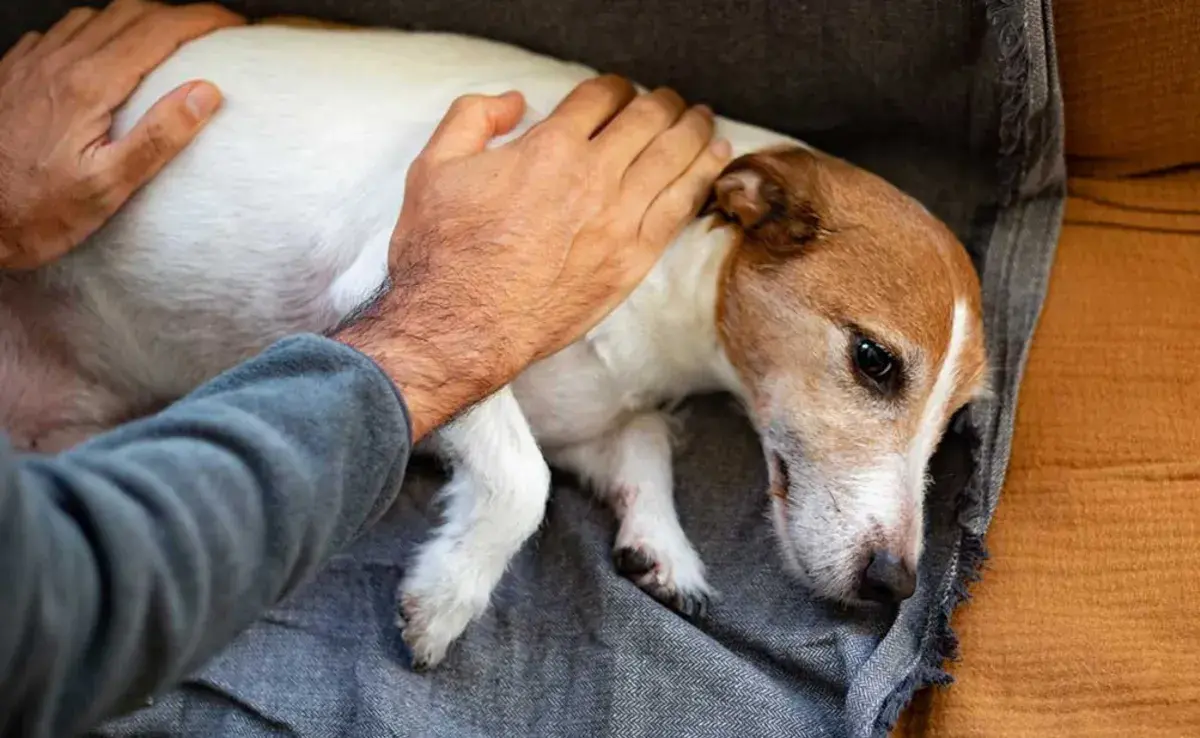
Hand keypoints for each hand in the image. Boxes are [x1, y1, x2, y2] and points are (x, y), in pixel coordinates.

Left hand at [0, 0, 243, 269]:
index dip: (202, 19)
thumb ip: (158, 137)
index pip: (158, 31)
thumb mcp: (108, 187)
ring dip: (138, 18)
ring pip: (94, 16)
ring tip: (166, 38)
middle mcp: (58, 63)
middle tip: (210, 29)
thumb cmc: (36, 212)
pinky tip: (104, 53)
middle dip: (177, 13)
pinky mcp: (13, 72)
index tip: (233, 26)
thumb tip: (205, 93)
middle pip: (129, 12)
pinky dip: (96, 31)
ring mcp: (31, 62)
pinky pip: (60, 32)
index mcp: (88, 86)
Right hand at [337, 77, 731, 440]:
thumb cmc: (443, 254)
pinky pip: (680, 208)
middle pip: (647, 121)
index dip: (613, 87)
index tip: (616, 92)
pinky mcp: (633, 262)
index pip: (601, 98)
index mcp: (549, 149)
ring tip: (702, 118)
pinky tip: (713, 159)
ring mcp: (620, 222)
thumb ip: (473, 118)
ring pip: (674, 158)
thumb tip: (515, 102)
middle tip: (667, 101)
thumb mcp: (433, 167)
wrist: (462, 327)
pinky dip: (701, 176)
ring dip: (693, 130)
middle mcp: (594, 179)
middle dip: (661, 103)